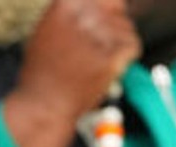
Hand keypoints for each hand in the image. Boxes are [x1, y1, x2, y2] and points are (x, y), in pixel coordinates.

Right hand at [2, 0, 140, 146]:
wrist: (43, 106)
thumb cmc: (43, 73)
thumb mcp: (47, 30)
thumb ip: (73, 11)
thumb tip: (104, 5)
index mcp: (65, 4)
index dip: (104, 12)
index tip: (96, 27)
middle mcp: (82, 15)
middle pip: (118, 10)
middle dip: (111, 28)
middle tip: (94, 49)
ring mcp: (98, 35)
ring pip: (126, 28)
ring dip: (117, 45)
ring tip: (93, 63)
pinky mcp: (111, 56)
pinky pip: (132, 46)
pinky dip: (124, 59)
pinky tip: (105, 69)